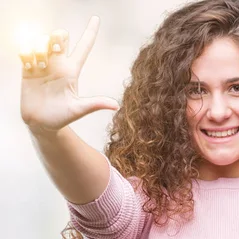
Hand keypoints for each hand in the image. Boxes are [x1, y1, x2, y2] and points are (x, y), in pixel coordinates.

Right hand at [19, 16, 118, 135]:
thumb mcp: (79, 110)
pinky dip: (27, 52)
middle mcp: (58, 64)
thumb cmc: (62, 117)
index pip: (84, 47)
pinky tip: (29, 64)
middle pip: (60, 37)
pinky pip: (25, 51)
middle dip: (57, 36)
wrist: (41, 124)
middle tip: (54, 49)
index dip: (90, 32)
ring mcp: (42, 65)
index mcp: (72, 71)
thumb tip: (116, 105)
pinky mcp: (28, 69)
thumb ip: (95, 104)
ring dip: (40, 47)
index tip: (96, 18)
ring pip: (42, 40)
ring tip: (39, 64)